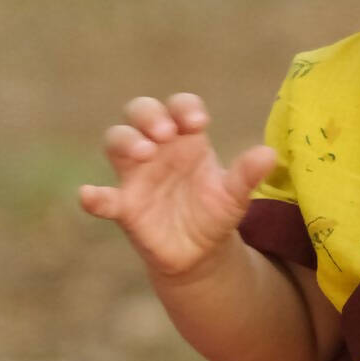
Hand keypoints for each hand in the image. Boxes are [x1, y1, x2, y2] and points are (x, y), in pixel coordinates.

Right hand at [78, 94, 278, 279]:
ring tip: (145, 152)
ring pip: (117, 142)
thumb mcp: (235, 195)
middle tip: (166, 132)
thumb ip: (247, 175)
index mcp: (187, 139)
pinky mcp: (123, 206)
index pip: (179, 108)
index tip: (198, 122)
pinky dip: (93, 196)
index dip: (184, 107)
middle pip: (140, 112)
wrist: (200, 252)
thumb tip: (269, 155)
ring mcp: (136, 175)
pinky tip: (90, 196)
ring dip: (126, 141)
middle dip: (149, 115)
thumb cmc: (215, 213)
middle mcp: (157, 149)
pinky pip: (102, 198)